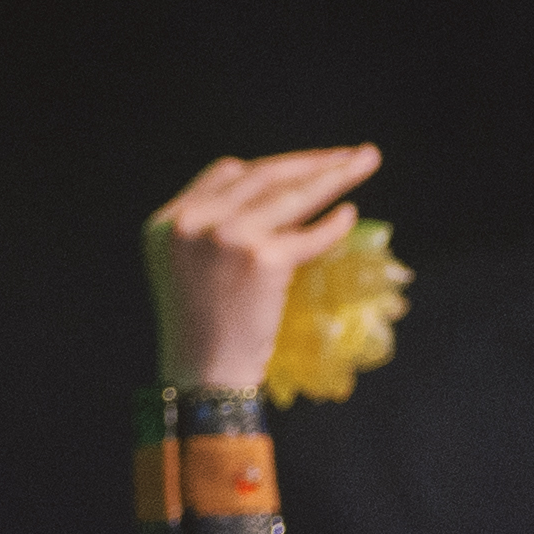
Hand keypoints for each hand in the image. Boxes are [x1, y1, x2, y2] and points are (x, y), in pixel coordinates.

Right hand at [148, 143, 383, 396]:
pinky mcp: (262, 259)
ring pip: (291, 194)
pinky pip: (309, 235)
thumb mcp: (189, 269)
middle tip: (353, 156)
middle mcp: (193, 222)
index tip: (304, 167)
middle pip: (263, 174)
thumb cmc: (201, 333)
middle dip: (312, 162)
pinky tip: (349, 217)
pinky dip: (333, 226)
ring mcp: (228, 237)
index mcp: (168, 221)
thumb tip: (277, 197)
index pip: (226, 174)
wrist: (204, 378)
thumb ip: (213, 229)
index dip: (271, 168)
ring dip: (334, 177)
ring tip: (365, 164)